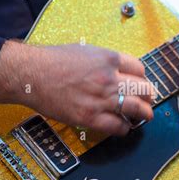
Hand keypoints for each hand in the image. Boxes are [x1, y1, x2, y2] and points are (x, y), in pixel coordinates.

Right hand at [0, 41, 154, 135]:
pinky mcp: (90, 117)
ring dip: (144, 114)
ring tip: (145, 116)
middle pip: (144, 89)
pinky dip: (124, 128)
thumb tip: (119, 71)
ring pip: (137, 109)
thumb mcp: (86, 51)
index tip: (140, 83)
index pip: (140, 69)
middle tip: (147, 100)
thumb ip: (106, 61)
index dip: (142, 77)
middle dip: (148, 96)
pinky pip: (118, 127)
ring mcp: (101, 99)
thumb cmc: (53, 61)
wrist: (31, 74)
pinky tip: (123, 126)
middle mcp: (109, 78)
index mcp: (109, 59)